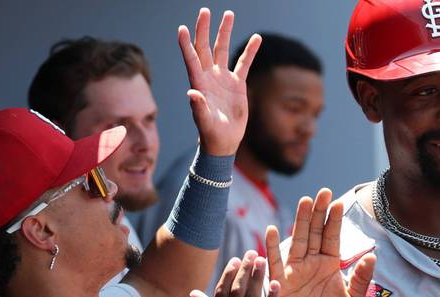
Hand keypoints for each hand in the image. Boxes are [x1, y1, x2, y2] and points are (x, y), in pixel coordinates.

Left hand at [177, 9, 260, 155]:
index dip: (186, 44)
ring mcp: (223, 78)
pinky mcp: (237, 84)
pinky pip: (244, 63)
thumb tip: (192, 94)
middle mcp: (209, 76)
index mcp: (199, 83)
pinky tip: (257, 38)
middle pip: (205, 47)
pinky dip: (250, 51)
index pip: (191, 59)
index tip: (182, 28)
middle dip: (205, 29)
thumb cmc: (211, 133)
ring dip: (224, 32)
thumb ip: (198, 108)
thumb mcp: (204, 122)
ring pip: (223, 50)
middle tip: (205, 11)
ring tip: (229, 14)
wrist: (223, 141)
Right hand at [266, 189, 376, 296]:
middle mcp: (311, 263)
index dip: (334, 220)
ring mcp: (294, 270)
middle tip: (321, 192)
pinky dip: (271, 247)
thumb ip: (360, 279)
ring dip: (300, 222)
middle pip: (314, 232)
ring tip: (304, 202)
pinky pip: (274, 262)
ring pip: (297, 240)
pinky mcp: (279, 282)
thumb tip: (373, 256)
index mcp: (329, 265)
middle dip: (317, 212)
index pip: (332, 237)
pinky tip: (272, 230)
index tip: (338, 202)